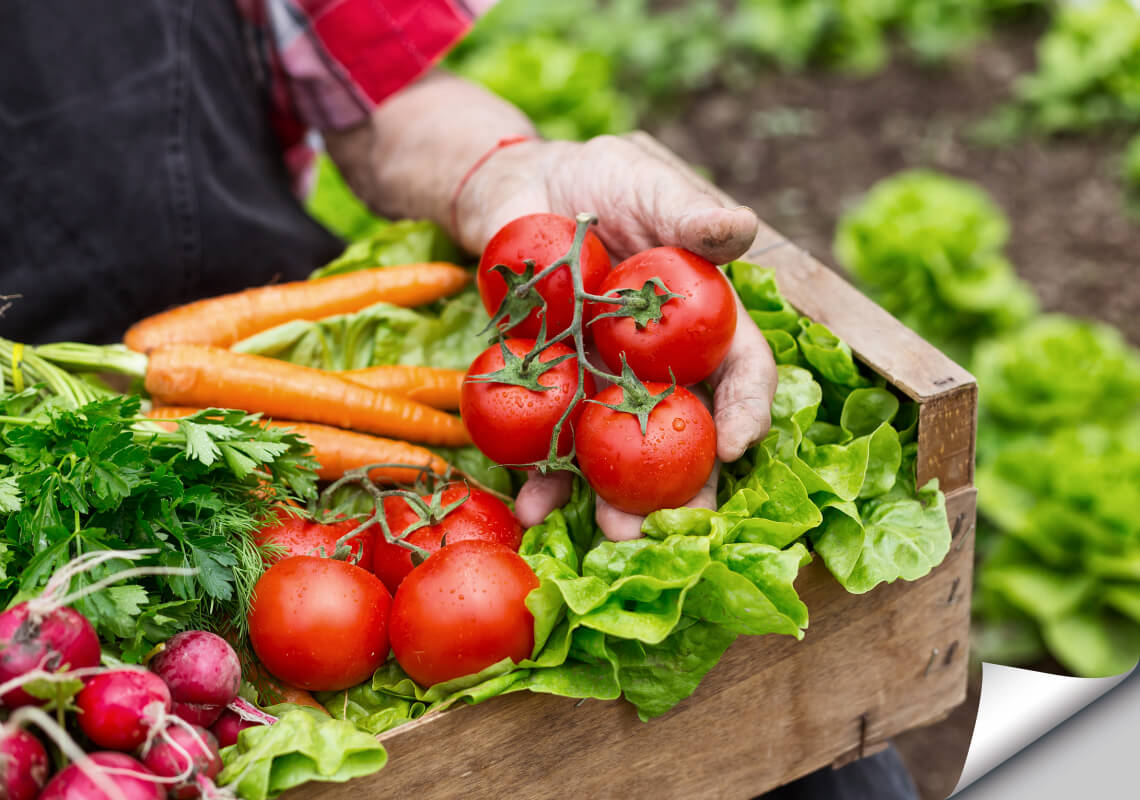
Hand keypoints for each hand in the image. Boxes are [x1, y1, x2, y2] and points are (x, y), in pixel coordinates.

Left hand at [454, 136, 778, 540]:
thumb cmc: (597, 181)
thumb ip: (686, 213)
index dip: (746, 409)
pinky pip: (549, 443)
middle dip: (686, 485)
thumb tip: (740, 228)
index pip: (740, 371)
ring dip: (618, 499)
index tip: (736, 444)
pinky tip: (532, 508)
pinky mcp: (550, 393)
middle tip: (679, 526)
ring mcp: (603, 386)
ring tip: (612, 537)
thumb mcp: (643, 182)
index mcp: (702, 322)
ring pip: (621, 453)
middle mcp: (660, 367)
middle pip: (685, 432)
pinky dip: (542, 479)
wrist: (518, 192)